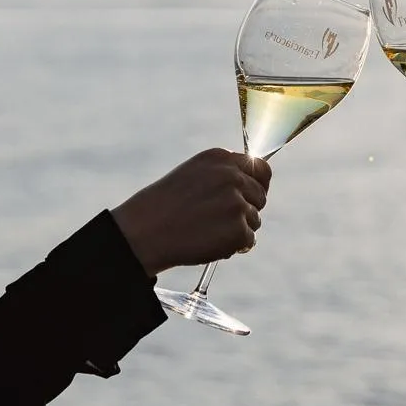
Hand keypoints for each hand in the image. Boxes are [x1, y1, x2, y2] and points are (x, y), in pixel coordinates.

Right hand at [111, 148, 270, 275]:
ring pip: (255, 220)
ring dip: (237, 230)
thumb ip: (223, 175)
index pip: (261, 168)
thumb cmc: (163, 206)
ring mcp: (237, 203)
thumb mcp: (193, 175)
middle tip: (220, 221)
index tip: (251, 197)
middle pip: (261, 196)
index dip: (259, 185)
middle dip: (247, 210)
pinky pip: (249, 241)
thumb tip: (254, 186)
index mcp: (221, 158)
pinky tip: (209, 244)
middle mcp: (232, 177)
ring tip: (206, 231)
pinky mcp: (238, 229)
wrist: (144, 232)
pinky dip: (234, 247)